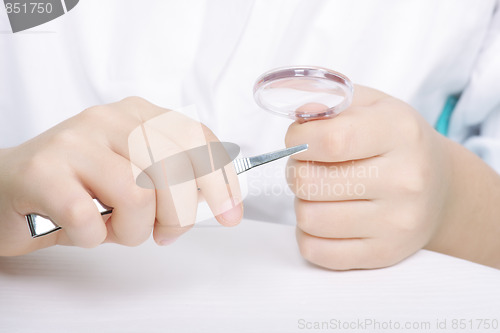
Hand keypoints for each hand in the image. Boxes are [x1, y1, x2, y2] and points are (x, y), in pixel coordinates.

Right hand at [0, 97, 242, 255]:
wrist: (6, 188)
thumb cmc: (77, 188)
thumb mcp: (134, 177)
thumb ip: (172, 182)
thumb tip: (216, 203)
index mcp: (138, 115)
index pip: (196, 139)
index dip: (221, 179)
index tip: (231, 214)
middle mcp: (109, 119)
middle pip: (175, 168)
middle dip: (179, 215)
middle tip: (164, 234)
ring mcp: (75, 141)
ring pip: (139, 195)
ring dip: (134, 231)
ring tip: (115, 229)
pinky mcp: (42, 171)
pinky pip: (89, 218)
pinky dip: (94, 238)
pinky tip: (82, 230)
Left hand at [285, 85, 499, 269]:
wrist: (440, 189)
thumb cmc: (395, 143)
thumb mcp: (371, 106)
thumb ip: (330, 102)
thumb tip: (298, 118)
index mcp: (399, 132)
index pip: (329, 140)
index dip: (297, 139)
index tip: (299, 139)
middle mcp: (404, 180)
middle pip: (309, 182)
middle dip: (296, 171)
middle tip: (310, 167)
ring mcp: (396, 222)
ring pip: (308, 218)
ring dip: (303, 203)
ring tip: (321, 192)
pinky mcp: (383, 253)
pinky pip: (317, 251)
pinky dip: (308, 234)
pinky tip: (324, 218)